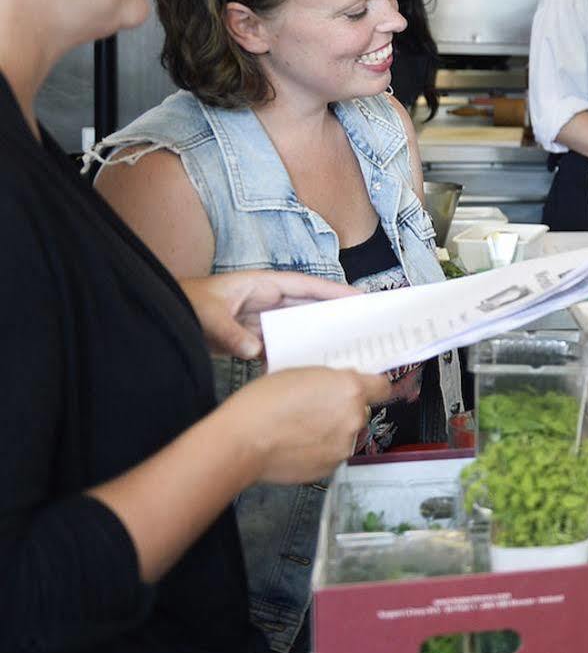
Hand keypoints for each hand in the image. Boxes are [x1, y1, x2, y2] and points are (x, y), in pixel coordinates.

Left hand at [181, 271, 356, 360]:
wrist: (161, 316)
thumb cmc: (183, 303)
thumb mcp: (208, 315)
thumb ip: (232, 333)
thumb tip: (256, 350)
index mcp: (262, 284)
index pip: (307, 286)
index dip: (335, 291)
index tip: (360, 299)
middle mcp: (266, 300)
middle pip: (308, 307)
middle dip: (333, 315)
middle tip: (361, 327)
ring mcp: (259, 319)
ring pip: (296, 328)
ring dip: (313, 338)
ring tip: (339, 350)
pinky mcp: (251, 338)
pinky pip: (278, 345)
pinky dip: (290, 355)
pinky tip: (303, 367)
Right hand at [224, 366, 391, 484]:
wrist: (241, 442)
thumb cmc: (262, 403)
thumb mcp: (299, 373)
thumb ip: (329, 380)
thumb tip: (339, 385)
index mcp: (350, 389)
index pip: (382, 387)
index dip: (371, 388)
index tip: (364, 389)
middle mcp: (354, 418)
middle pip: (359, 412)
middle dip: (342, 411)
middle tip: (314, 409)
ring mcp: (343, 447)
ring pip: (345, 435)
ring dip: (331, 433)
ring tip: (299, 430)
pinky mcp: (330, 468)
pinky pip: (331, 455)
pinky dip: (319, 451)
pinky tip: (296, 445)